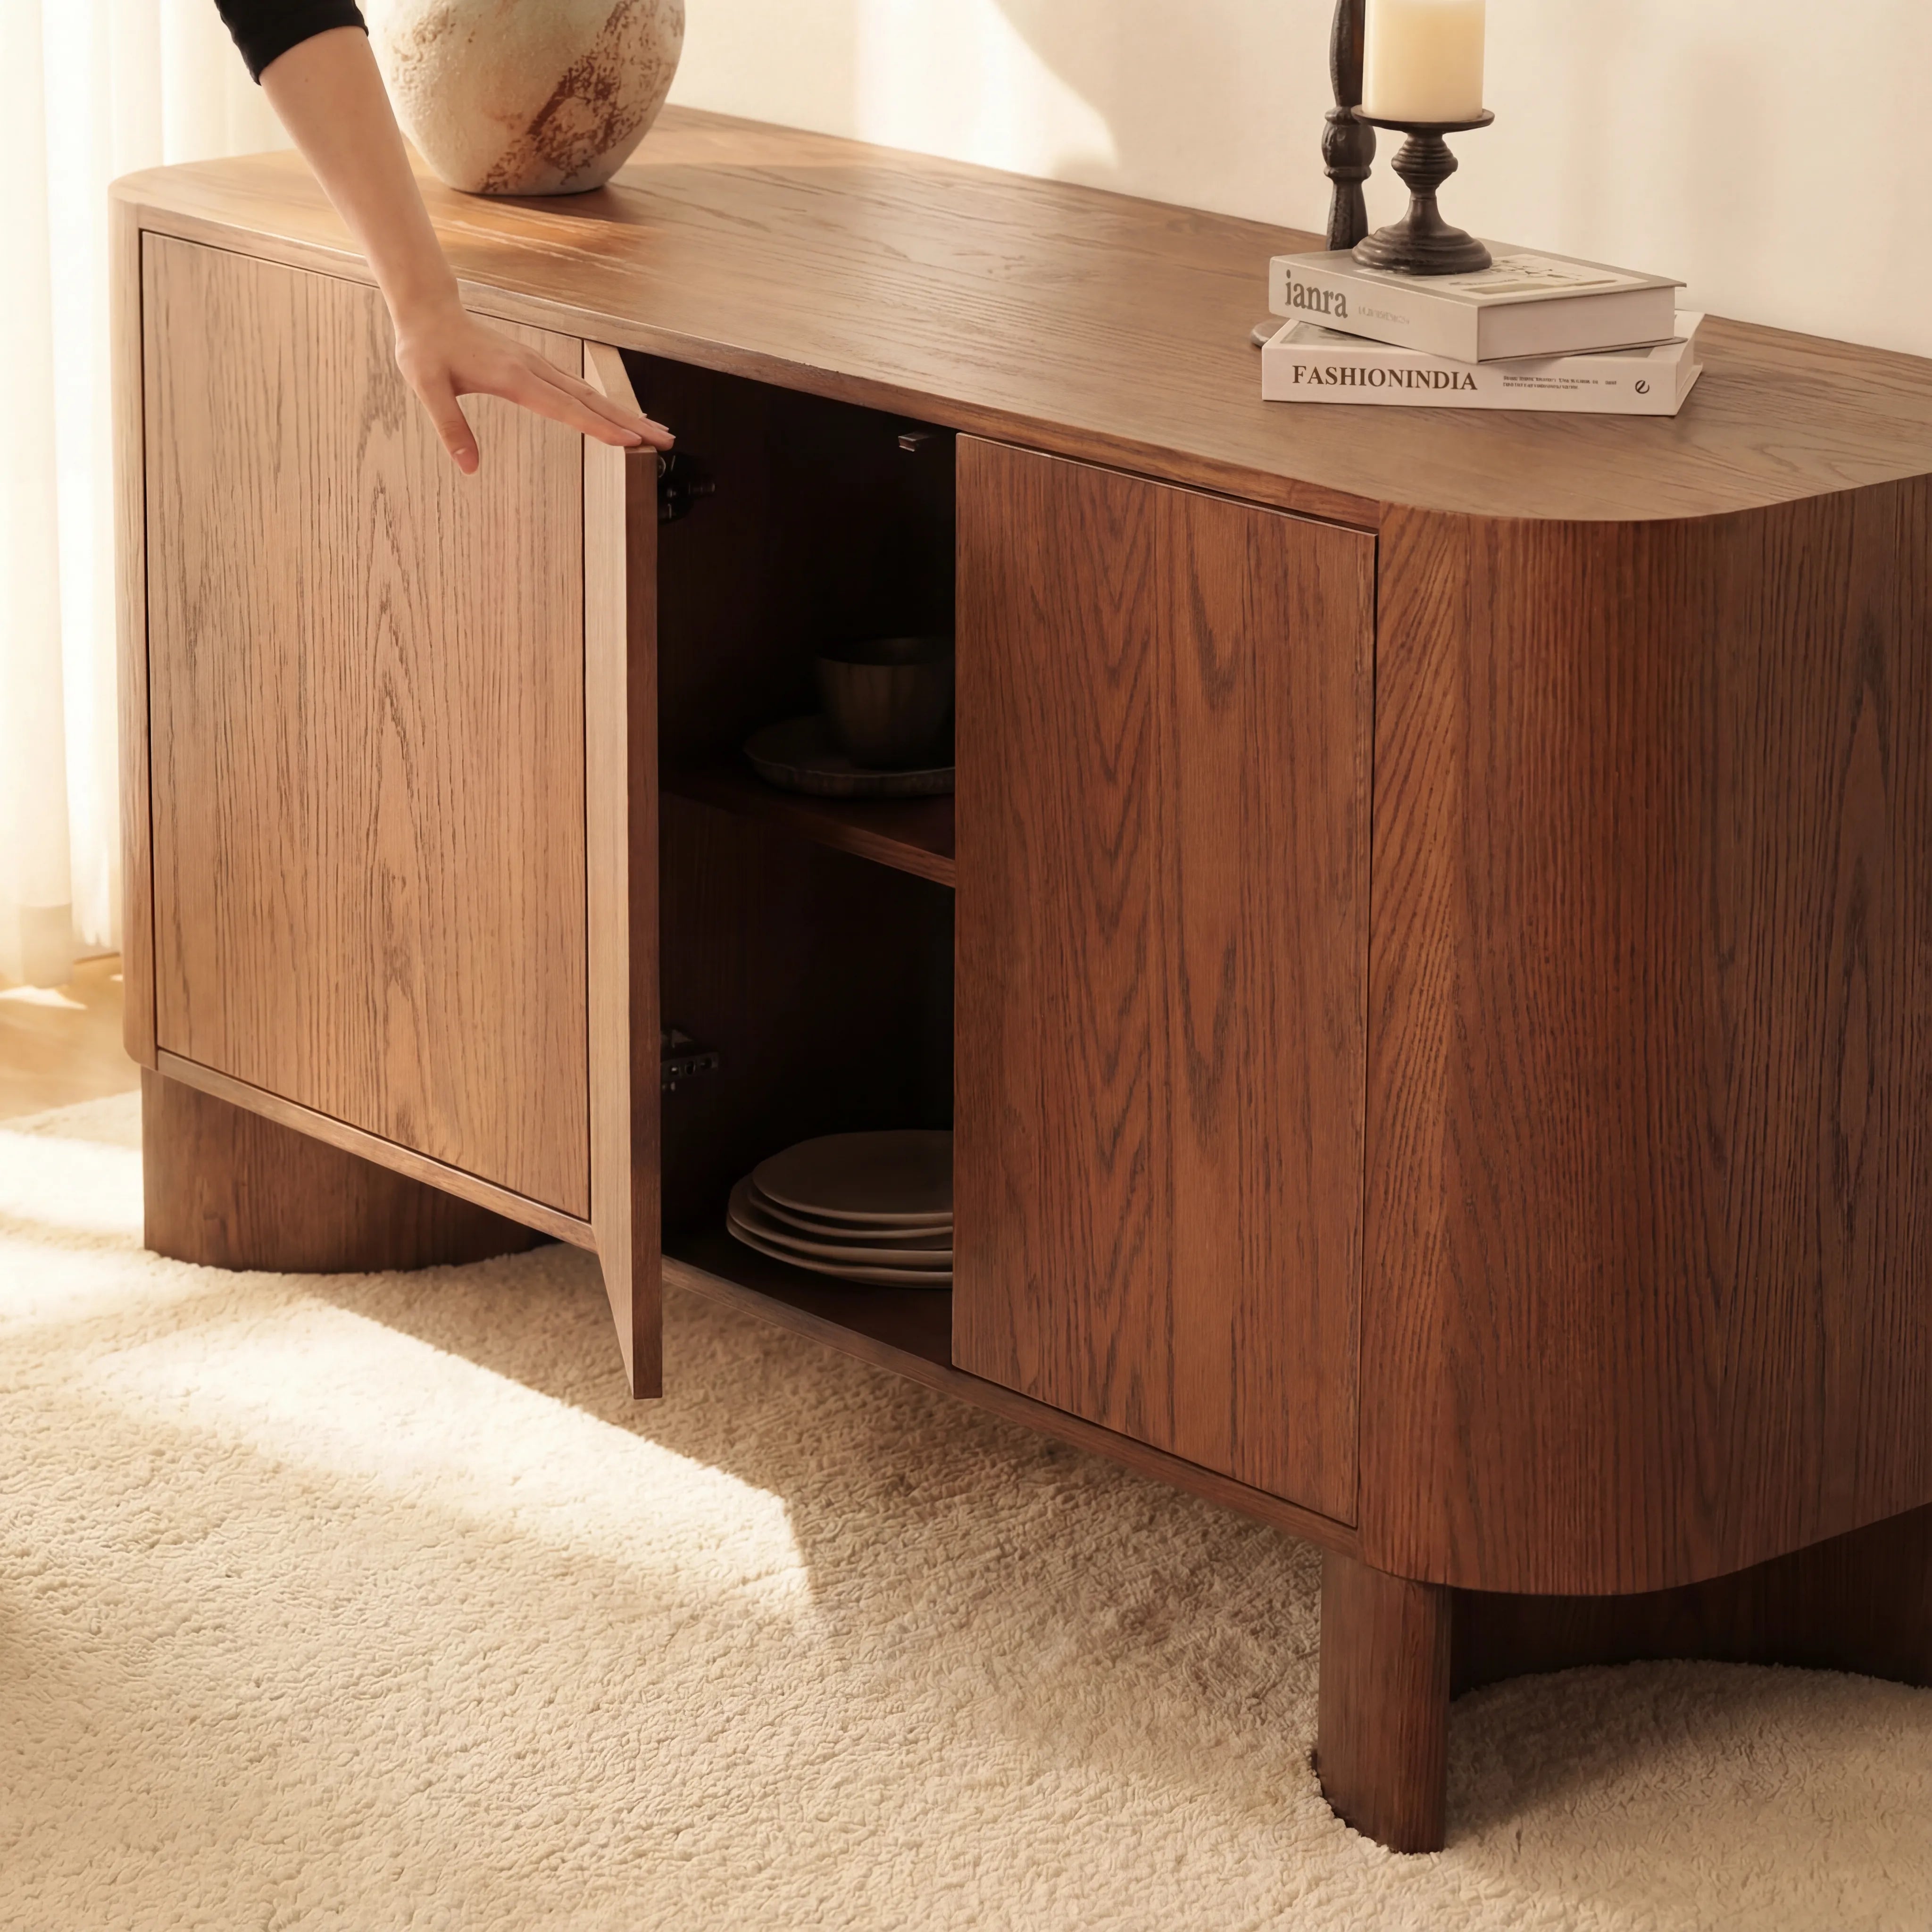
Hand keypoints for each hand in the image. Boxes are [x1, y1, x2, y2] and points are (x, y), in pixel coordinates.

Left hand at [393, 301, 674, 473]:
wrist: (429, 312)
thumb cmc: (425, 350)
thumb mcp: (426, 387)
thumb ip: (449, 427)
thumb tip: (468, 467)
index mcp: (513, 377)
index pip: (565, 407)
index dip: (598, 427)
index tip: (629, 443)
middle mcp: (534, 369)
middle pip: (592, 399)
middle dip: (630, 422)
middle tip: (665, 440)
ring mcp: (539, 366)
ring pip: (591, 392)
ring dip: (625, 413)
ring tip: (655, 431)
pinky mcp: (537, 366)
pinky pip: (580, 387)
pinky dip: (605, 403)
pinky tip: (619, 415)